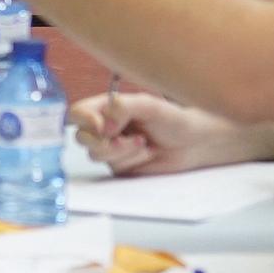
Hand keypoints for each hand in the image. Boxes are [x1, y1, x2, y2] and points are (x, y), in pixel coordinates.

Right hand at [68, 91, 273, 175]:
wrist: (194, 144)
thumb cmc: (174, 119)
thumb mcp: (150, 106)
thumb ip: (124, 107)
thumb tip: (102, 122)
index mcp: (108, 108)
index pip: (79, 112)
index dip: (84, 119)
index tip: (100, 125)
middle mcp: (105, 128)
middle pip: (82, 137)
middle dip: (102, 140)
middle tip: (122, 137)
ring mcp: (111, 149)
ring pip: (96, 154)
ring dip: (121, 150)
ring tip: (143, 142)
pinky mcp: (121, 167)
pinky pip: (113, 167)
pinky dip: (130, 159)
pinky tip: (146, 152)